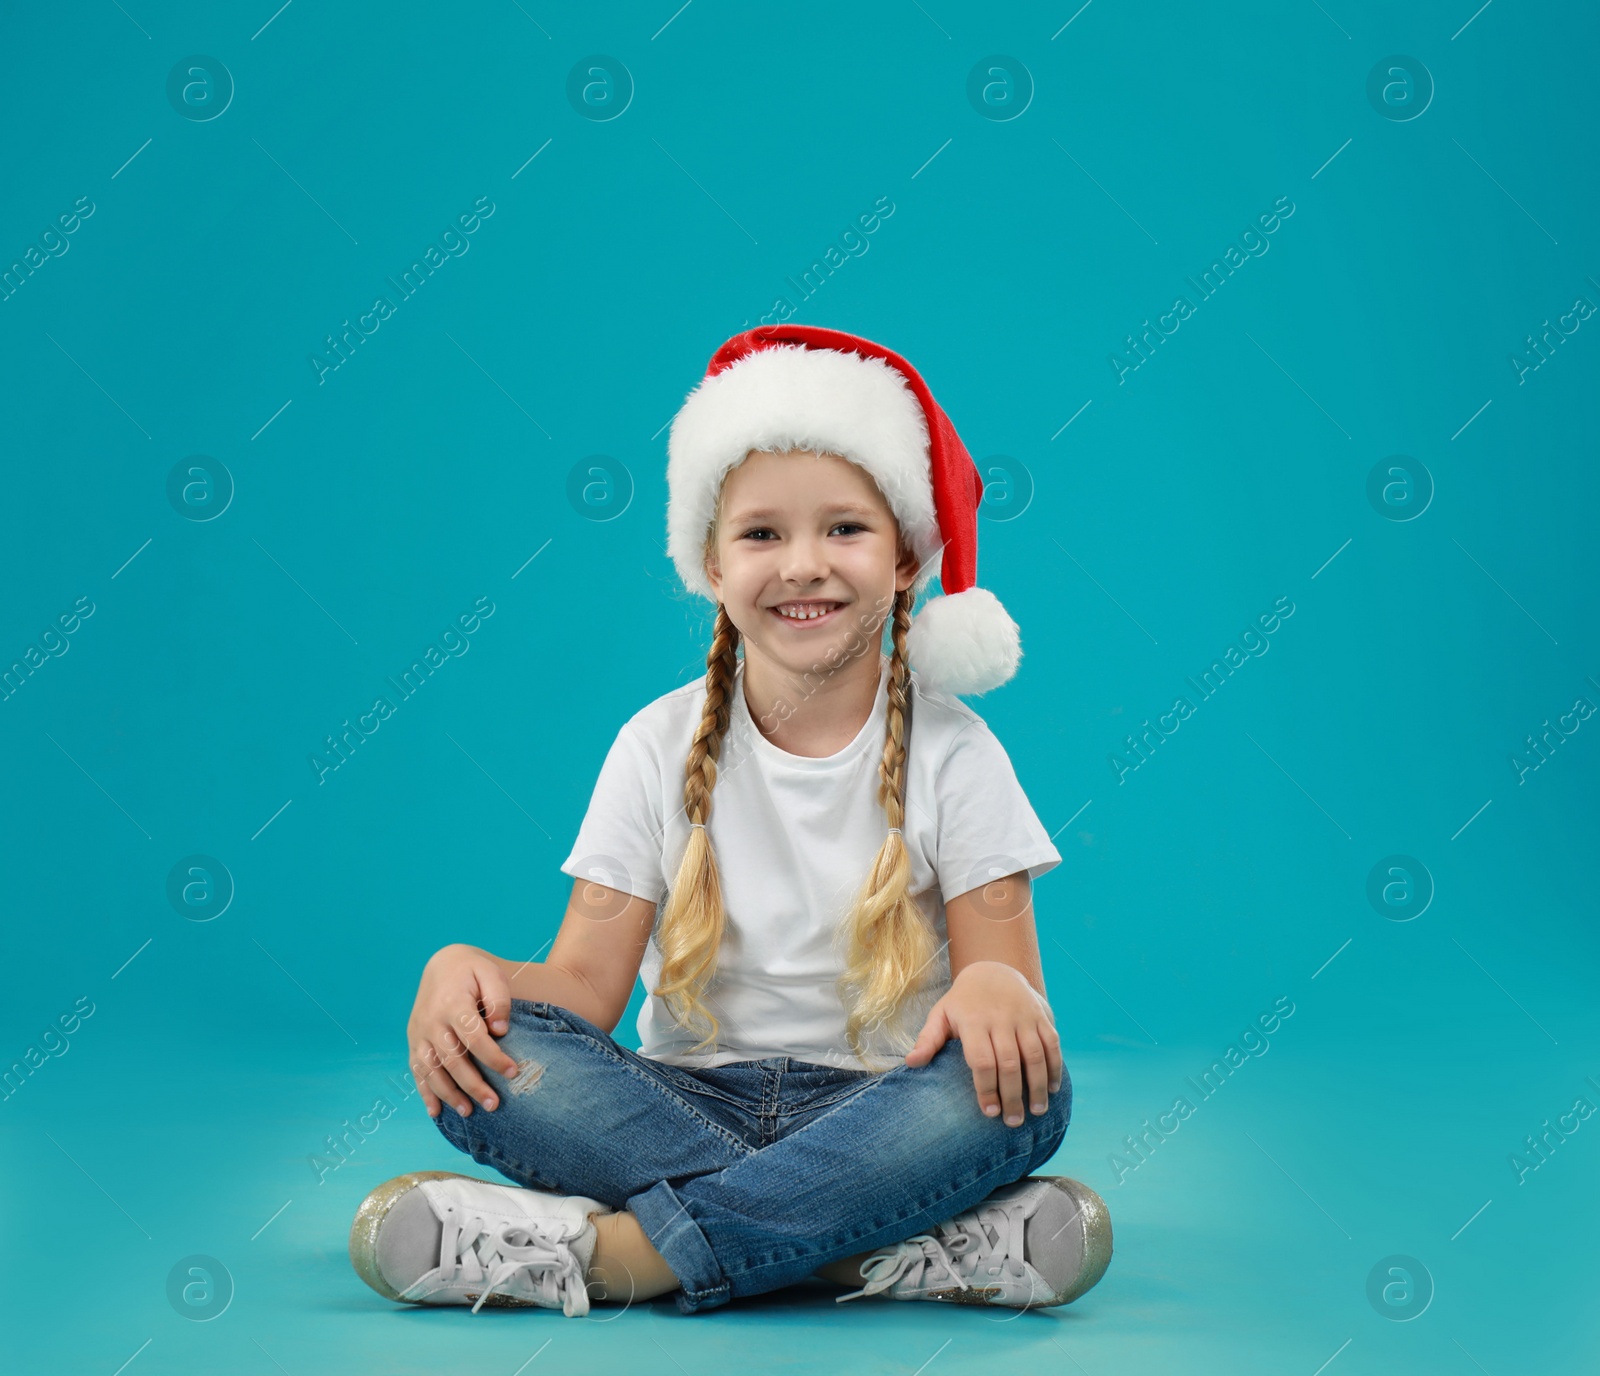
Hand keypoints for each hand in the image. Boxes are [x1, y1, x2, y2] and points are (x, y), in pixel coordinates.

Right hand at [408, 944, 519, 1118]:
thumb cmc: (473, 972)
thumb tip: (500, 1030)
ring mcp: (419, 1034)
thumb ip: (499, 999)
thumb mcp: (491, 974)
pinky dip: (424, 1092)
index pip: (474, 1037)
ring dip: (449, 1094)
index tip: (513, 1072)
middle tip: (494, 1104)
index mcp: (452, 1003)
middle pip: (452, 1059)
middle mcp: (431, 1021)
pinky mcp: (413, 1042)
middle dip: (473, 1085)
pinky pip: (416, 1071)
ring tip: (469, 1112)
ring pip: (432, 1070)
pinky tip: (435, 1112)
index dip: (493, 1057)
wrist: (443, 965)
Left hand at [903, 961, 1062, 1127]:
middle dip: (1013, 1096)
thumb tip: (911, 1063)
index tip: (989, 1112)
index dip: (986, 1088)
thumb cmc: (963, 1002)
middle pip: (1010, 1063)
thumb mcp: (941, 1014)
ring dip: (1037, 1086)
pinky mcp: (1041, 1017)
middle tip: (1012, 1122)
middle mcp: (1001, 1018)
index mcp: (973, 1021)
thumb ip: (928, 1039)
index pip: (982, 1060)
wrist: (994, 970)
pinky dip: (1055, 1067)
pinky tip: (1052, 1089)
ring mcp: (1024, 1017)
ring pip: (1035, 1056)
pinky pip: (1052, 1044)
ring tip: (1036, 1112)